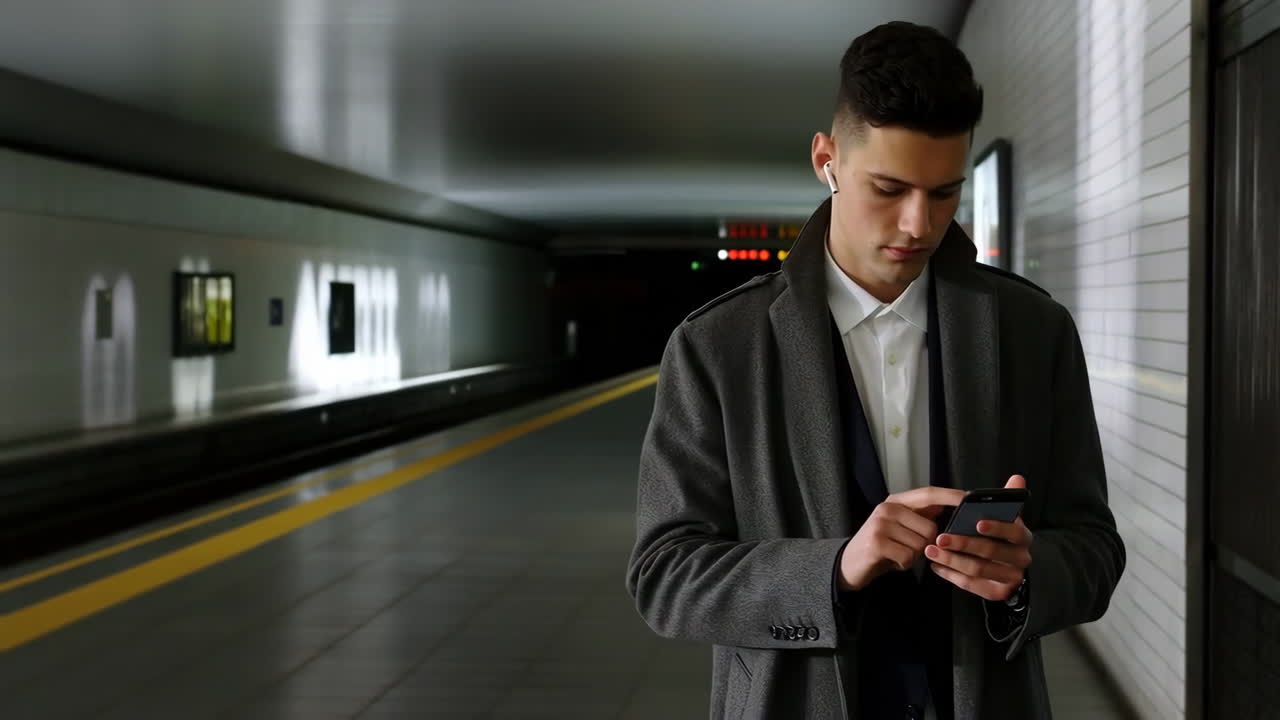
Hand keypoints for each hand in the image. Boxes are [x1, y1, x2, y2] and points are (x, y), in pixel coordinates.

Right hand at [838, 486, 966, 591]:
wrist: (848, 564)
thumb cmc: (879, 546)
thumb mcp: (898, 527)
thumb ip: (919, 516)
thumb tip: (944, 506)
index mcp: (895, 502)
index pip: (928, 493)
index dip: (950, 495)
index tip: (969, 497)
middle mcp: (887, 508)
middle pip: (930, 527)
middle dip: (925, 544)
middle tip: (906, 548)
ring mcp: (880, 524)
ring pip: (921, 544)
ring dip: (913, 556)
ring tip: (896, 553)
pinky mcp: (877, 543)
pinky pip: (908, 557)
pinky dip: (903, 565)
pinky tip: (891, 562)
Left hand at [925, 475, 1033, 601]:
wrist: (1008, 568)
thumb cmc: (1001, 537)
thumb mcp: (1006, 517)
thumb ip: (1009, 499)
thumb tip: (1017, 478)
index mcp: (1023, 537)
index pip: (1014, 531)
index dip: (997, 527)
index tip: (977, 522)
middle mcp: (1021, 559)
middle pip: (991, 551)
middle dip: (963, 544)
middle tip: (941, 537)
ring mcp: (1010, 577)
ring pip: (978, 569)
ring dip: (952, 560)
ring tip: (932, 551)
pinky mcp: (998, 592)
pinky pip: (972, 585)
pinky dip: (952, 576)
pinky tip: (937, 566)